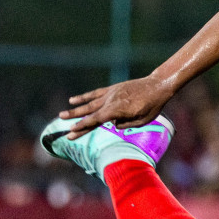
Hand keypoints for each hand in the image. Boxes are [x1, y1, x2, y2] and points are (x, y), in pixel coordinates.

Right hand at [59, 75, 173, 138]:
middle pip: (90, 113)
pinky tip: (73, 100)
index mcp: (118, 110)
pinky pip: (95, 93)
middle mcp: (111, 101)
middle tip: (63, 127)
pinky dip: (84, 97)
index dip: (83, 127)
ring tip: (61, 114)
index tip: (71, 132)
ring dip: (75, 109)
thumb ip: (125, 124)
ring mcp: (110, 94)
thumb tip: (113, 124)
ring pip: (89, 103)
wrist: (157, 86)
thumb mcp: (142, 121)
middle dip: (76, 121)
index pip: (96, 120)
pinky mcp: (112, 89)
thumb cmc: (152, 106)